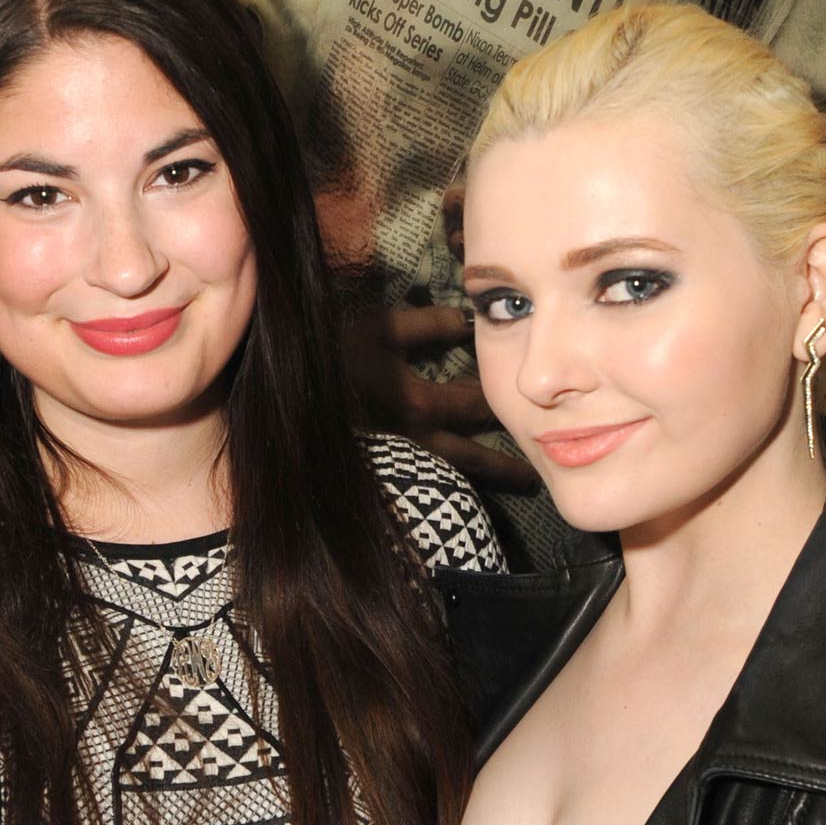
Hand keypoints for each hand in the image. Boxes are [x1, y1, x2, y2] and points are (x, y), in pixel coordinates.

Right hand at [341, 303, 536, 491]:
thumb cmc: (330, 363)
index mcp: (419, 404)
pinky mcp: (387, 485)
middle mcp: (418, 444)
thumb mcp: (376, 331)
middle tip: (540, 467)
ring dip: (494, 483)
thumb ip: (425, 324)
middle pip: (476, 457)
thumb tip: (470, 320)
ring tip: (526, 485)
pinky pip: (429, 495)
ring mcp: (401, 471)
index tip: (530, 406)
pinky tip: (467, 504)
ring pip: (457, 484)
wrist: (285, 408)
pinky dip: (453, 499)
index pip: (477, 404)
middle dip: (510, 461)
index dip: (502, 401)